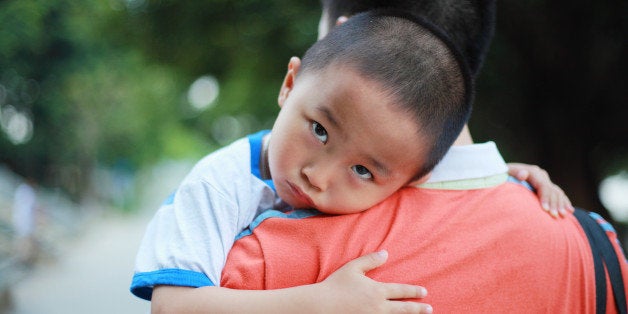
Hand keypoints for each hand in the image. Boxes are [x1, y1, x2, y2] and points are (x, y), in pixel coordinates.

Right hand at [316, 250, 432, 313]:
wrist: (321, 306)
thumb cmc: (335, 285)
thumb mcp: (353, 268)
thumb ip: (370, 260)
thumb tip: (386, 253)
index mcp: (377, 291)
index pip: (401, 291)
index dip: (414, 291)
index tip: (424, 292)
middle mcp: (379, 307)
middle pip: (404, 309)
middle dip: (418, 309)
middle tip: (429, 309)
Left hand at [507, 163, 573, 217]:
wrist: (502, 173)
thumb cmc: (501, 175)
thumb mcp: (505, 172)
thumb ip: (514, 173)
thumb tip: (523, 174)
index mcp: (532, 172)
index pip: (543, 185)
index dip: (545, 197)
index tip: (544, 210)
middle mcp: (541, 175)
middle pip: (552, 190)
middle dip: (554, 204)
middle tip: (554, 216)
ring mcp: (545, 180)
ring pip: (557, 193)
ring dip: (561, 204)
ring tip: (563, 216)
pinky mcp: (546, 186)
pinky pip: (559, 194)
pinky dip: (564, 202)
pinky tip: (569, 211)